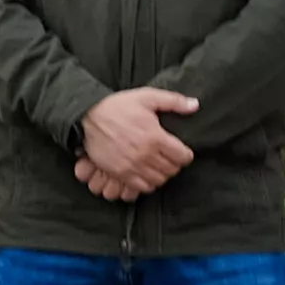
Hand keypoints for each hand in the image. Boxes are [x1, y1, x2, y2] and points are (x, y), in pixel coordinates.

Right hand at [78, 86, 200, 200]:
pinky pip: (142, 187)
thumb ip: (174, 101)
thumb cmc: (118, 106)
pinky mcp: (120, 173)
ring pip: (159, 181)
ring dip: (163, 175)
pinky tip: (147, 174)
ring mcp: (132, 166)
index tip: (183, 152)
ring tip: (160, 166)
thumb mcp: (147, 97)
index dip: (186, 155)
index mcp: (155, 137)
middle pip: (172, 170)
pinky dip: (149, 183)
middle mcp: (145, 154)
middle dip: (175, 165)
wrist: (89, 116)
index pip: (182, 156)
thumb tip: (195, 105)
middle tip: (171, 158)